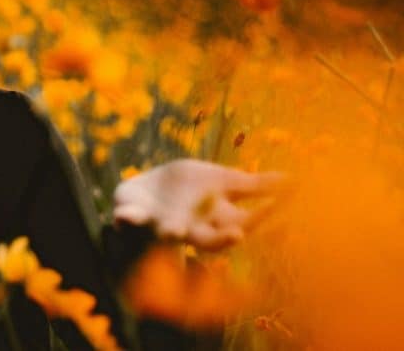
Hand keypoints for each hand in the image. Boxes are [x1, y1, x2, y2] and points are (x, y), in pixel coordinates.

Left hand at [113, 159, 280, 249]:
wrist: (148, 188)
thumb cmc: (191, 189)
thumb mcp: (225, 182)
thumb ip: (257, 186)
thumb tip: (300, 181)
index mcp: (216, 220)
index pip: (245, 224)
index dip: (264, 219)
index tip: (285, 213)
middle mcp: (192, 228)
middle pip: (210, 240)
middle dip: (223, 240)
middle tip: (238, 236)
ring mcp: (160, 223)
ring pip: (168, 234)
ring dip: (171, 233)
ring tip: (174, 231)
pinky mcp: (134, 214)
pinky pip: (128, 219)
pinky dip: (126, 219)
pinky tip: (121, 218)